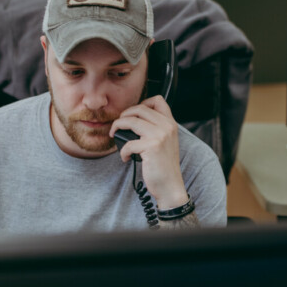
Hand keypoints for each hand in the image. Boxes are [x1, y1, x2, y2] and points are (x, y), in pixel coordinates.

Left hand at [110, 95, 188, 209]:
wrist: (170, 186)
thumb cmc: (164, 167)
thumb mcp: (166, 142)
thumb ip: (156, 129)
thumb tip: (133, 119)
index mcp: (171, 124)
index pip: (158, 100)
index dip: (142, 103)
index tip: (133, 114)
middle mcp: (167, 127)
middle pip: (140, 108)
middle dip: (124, 115)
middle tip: (117, 125)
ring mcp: (160, 136)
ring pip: (131, 120)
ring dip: (117, 127)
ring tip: (115, 135)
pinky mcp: (151, 147)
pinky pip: (128, 143)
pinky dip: (122, 151)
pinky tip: (125, 157)